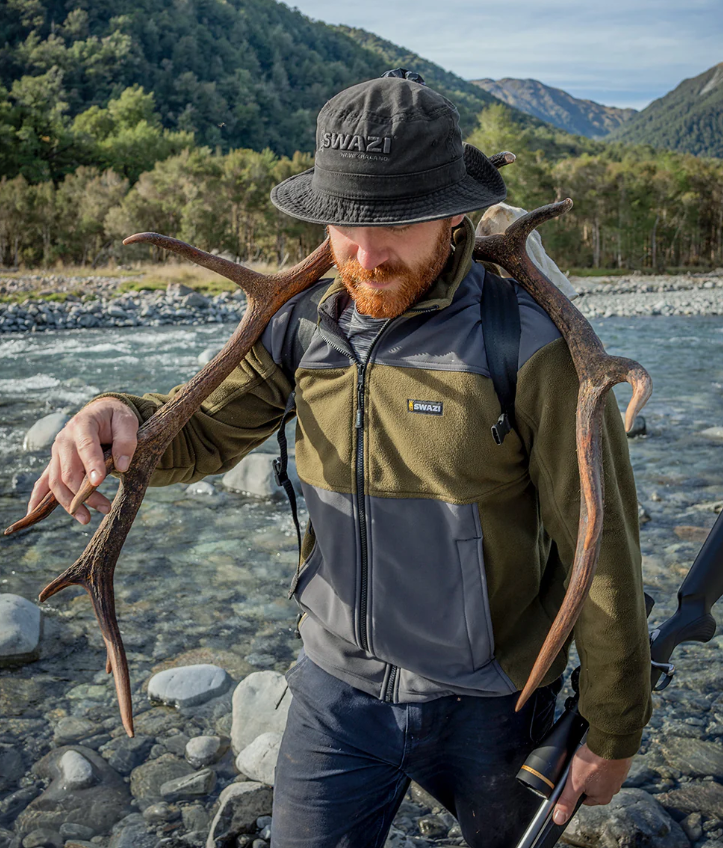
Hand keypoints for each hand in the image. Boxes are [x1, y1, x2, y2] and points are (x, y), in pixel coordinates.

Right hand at [27, 398, 139, 524]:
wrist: (102, 413)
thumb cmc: (115, 418)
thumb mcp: (127, 422)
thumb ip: (126, 442)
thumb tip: (122, 466)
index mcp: (82, 424)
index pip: (86, 447)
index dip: (91, 465)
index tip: (99, 482)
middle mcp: (64, 439)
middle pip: (69, 470)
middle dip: (85, 492)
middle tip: (105, 508)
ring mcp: (57, 453)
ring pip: (56, 481)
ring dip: (70, 502)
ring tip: (87, 518)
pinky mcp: (56, 463)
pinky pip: (44, 482)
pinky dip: (37, 498)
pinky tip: (32, 513)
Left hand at [553, 743, 632, 824]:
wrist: (611, 743)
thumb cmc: (593, 763)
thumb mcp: (575, 783)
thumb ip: (567, 801)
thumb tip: (559, 819)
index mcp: (602, 798)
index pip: (584, 798)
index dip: (576, 787)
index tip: (573, 778)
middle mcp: (612, 790)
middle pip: (592, 786)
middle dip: (584, 777)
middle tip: (580, 766)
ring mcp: (618, 776)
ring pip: (600, 774)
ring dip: (593, 767)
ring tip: (588, 759)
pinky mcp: (620, 764)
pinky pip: (607, 764)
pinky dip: (601, 760)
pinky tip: (596, 754)